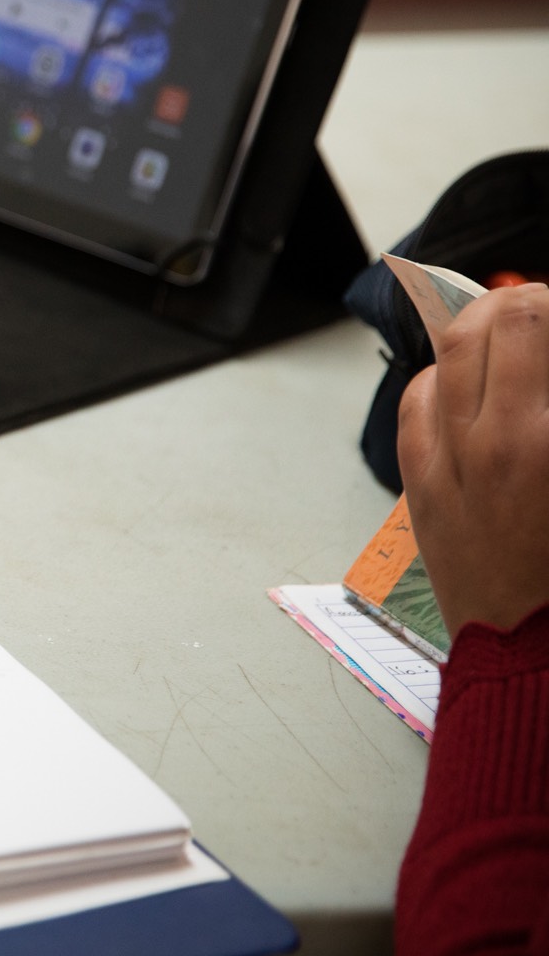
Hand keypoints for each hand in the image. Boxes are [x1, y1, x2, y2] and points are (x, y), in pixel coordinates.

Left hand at [398, 282, 548, 636]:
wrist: (536, 654)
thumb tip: (543, 372)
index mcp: (546, 439)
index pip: (540, 323)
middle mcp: (497, 439)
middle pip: (497, 320)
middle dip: (528, 301)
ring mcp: (450, 459)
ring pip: (449, 350)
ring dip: (481, 325)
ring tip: (513, 326)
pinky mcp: (421, 484)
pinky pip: (419, 401)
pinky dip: (445, 374)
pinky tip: (469, 376)